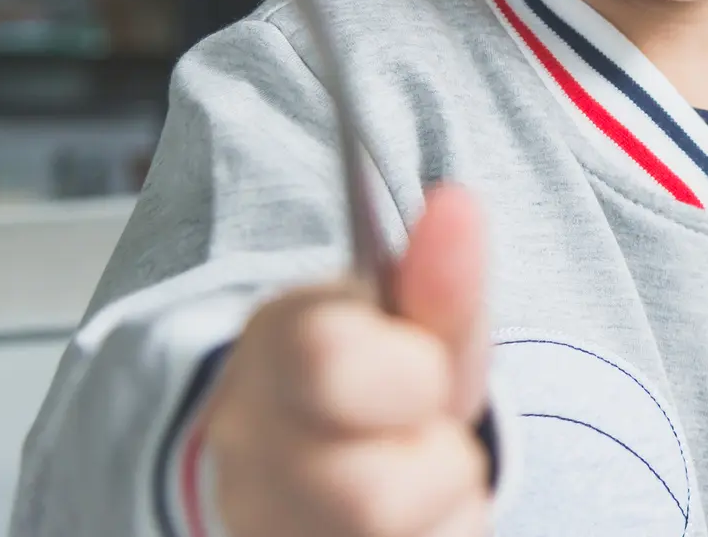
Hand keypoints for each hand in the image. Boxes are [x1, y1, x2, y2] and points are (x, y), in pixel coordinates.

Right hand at [205, 184, 491, 536]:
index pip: (330, 364)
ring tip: (420, 476)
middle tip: (424, 432)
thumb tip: (458, 204)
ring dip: (442, 508)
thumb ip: (441, 276)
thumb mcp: (414, 320)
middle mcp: (249, 458)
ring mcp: (262, 528)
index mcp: (273, 356)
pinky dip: (441, 536)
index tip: (427, 372)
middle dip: (434, 461)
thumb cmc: (378, 377)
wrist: (318, 452)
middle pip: (368, 497)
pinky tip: (414, 519)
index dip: (413, 375)